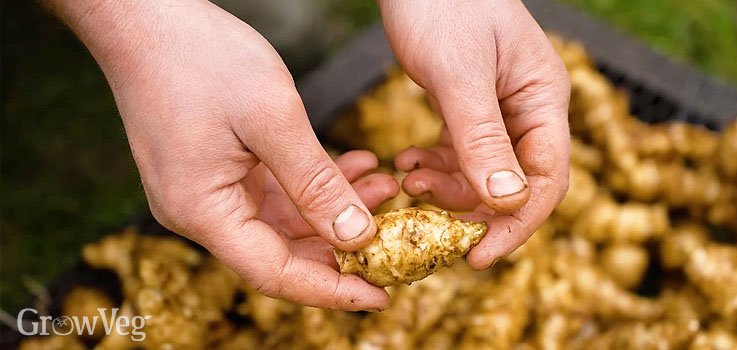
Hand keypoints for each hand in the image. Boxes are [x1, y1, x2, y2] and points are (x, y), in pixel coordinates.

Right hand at [50, 0, 393, 309]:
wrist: (146, 17)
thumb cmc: (200, 58)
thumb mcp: (272, 121)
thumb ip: (316, 185)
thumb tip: (356, 237)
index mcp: (203, 212)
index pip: (276, 274)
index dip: (332, 290)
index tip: (381, 295)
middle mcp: (200, 213)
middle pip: (281, 252)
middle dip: (343, 243)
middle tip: (395, 229)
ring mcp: (205, 191)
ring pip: (283, 221)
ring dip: (335, 207)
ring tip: (385, 186)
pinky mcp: (215, 169)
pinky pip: (273, 192)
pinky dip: (314, 183)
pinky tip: (354, 164)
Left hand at [379, 0, 570, 268]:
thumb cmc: (443, 5)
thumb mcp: (458, 74)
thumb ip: (481, 137)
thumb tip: (508, 203)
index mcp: (543, 100)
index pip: (546, 180)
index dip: (515, 225)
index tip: (477, 256)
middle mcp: (529, 110)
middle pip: (514, 184)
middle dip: (471, 208)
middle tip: (425, 216)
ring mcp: (501, 110)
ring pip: (483, 173)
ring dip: (447, 187)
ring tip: (407, 180)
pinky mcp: (470, 108)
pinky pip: (460, 153)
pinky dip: (435, 165)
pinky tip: (406, 163)